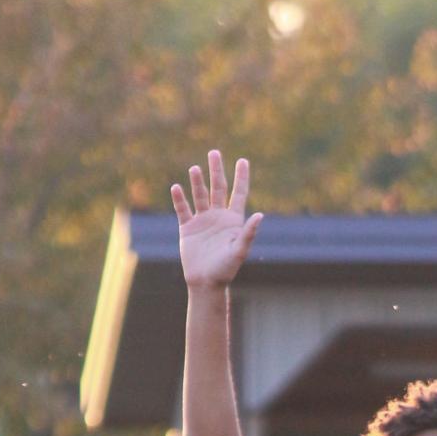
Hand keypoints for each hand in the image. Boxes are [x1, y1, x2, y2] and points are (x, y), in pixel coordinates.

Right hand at [171, 150, 263, 290]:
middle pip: (218, 188)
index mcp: (233, 220)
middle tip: (214, 152)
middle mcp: (218, 217)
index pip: (238, 194)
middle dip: (216, 171)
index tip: (243, 160)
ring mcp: (202, 221)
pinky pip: (183, 209)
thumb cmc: (225, 269)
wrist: (205, 282)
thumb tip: (261, 215)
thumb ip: (248, 233)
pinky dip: (179, 199)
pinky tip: (176, 187)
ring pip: (200, 195)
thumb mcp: (239, 250)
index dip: (241, 177)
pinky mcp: (187, 228)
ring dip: (197, 182)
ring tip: (195, 168)